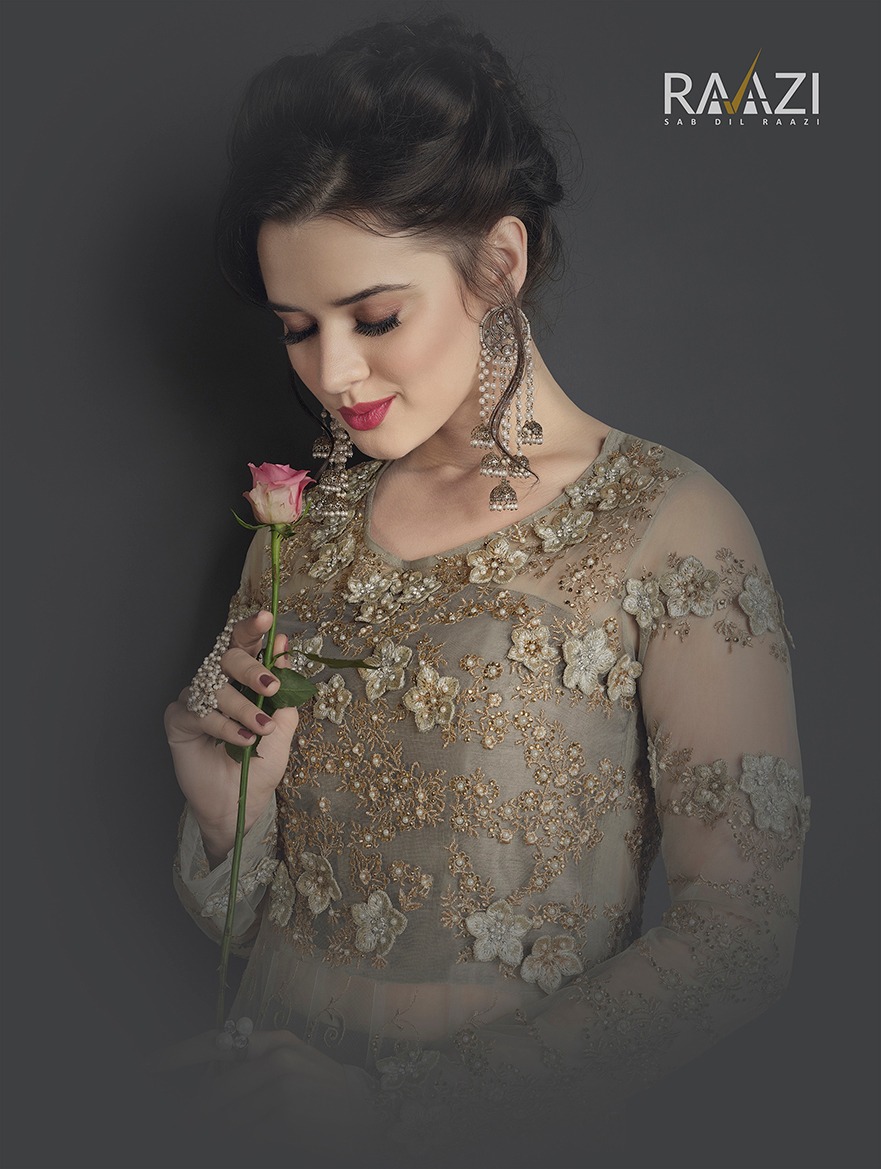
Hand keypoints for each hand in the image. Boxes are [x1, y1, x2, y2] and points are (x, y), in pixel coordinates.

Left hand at [155, 1028, 380, 1159]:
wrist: (369, 1128)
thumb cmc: (330, 1101)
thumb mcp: (301, 1068)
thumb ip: (261, 1061)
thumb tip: (211, 1066)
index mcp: (281, 1042)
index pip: (218, 1044)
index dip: (176, 1057)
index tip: (146, 1068)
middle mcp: (281, 1059)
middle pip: (215, 1092)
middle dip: (193, 1113)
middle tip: (178, 1121)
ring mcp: (285, 1089)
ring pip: (226, 1120)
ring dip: (212, 1132)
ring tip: (199, 1133)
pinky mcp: (288, 1119)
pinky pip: (246, 1137)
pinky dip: (237, 1143)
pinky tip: (236, 1142)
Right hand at [164, 611, 299, 859]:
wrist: (242, 802)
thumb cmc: (260, 763)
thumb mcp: (283, 725)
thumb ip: (284, 689)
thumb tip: (284, 647)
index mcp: (241, 678)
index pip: (244, 643)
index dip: (252, 629)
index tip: (267, 619)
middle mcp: (216, 683)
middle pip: (228, 657)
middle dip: (251, 667)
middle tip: (271, 685)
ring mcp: (196, 699)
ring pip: (215, 686)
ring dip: (243, 707)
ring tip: (262, 729)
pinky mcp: (179, 721)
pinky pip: (199, 712)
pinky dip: (223, 726)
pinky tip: (241, 741)